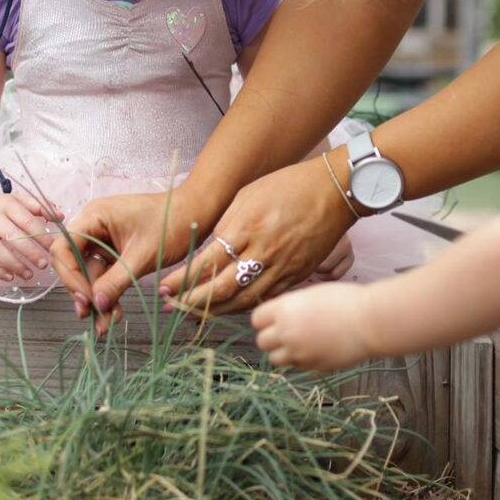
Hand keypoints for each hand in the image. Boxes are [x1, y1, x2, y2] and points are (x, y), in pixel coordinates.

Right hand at [0, 180, 59, 281]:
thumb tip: (60, 216)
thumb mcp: (17, 200)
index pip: (26, 221)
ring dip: (14, 264)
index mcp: (7, 205)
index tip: (53, 247)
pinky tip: (10, 277)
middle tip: (44, 264)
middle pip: (12, 236)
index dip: (41, 235)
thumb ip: (39, 206)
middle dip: (30, 252)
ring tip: (29, 274)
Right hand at [50, 184, 218, 334]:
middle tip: (92, 317)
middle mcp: (93, 227)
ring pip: (90, 275)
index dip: (70, 276)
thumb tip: (96, 304)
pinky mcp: (116, 252)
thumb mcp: (142, 255)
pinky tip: (114, 314)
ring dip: (97, 299)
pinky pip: (105, 275)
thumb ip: (116, 280)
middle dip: (83, 292)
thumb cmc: (172, 223)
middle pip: (73, 264)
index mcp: (93, 217)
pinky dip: (108, 294)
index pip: (64, 249)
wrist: (198, 213)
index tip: (85, 299)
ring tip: (106, 325)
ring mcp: (104, 240)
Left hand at [160, 157, 352, 316]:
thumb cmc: (288, 185)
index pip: (207, 263)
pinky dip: (246, 306)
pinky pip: (267, 297)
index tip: (166, 287)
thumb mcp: (248, 195)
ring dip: (216, 311)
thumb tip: (210, 251)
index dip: (183, 280)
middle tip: (172, 308)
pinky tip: (231, 308)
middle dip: (193, 301)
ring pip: (244, 300)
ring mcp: (282, 267)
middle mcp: (263, 252)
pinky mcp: (298, 275)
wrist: (334, 190)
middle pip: (222, 288)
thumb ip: (227, 224)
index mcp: (247, 227)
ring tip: (196, 314)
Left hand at [252, 283, 375, 370]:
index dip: (265, 319)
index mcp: (284, 310)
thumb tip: (281, 315)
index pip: (256, 319)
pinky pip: (297, 366)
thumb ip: (291, 307)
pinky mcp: (312, 367)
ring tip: (298, 343)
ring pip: (275, 359)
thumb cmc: (345, 300)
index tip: (274, 317)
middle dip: (271, 337)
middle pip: (261, 342)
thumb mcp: (312, 294)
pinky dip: (301, 360)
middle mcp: (286, 333)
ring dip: (283, 352)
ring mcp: (298, 353)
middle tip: (285, 332)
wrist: (368, 322)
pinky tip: (316, 349)